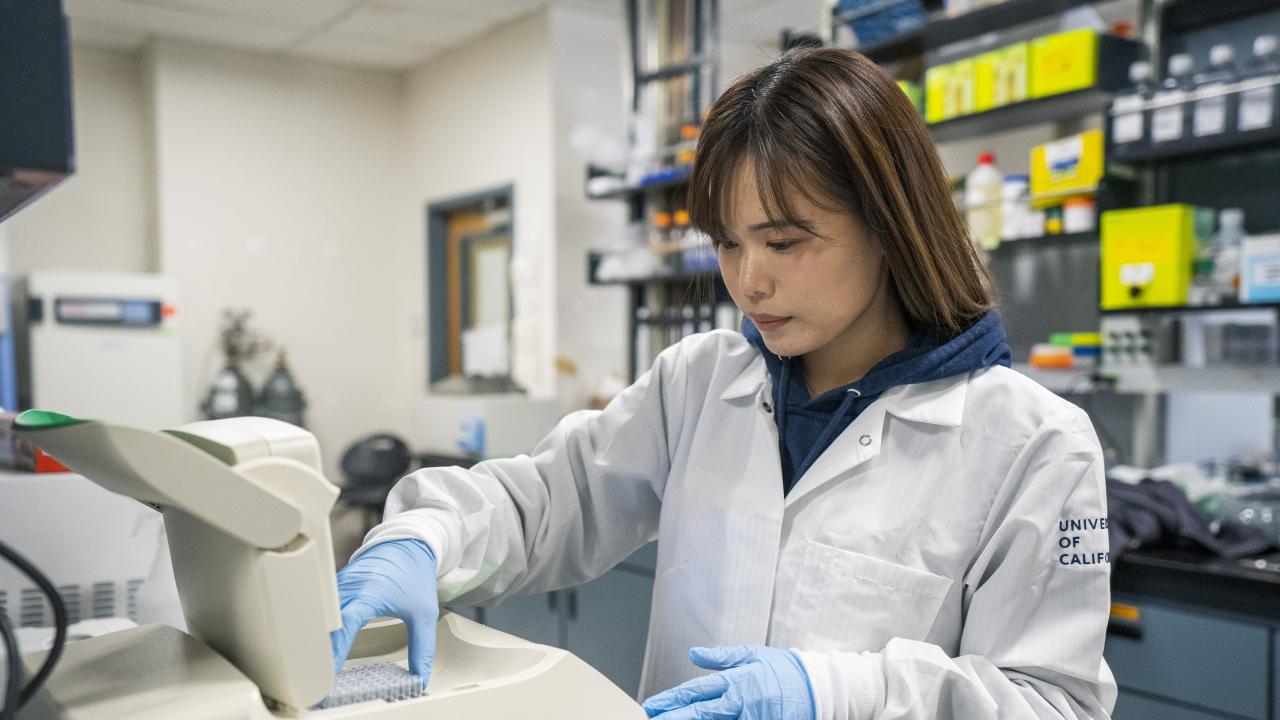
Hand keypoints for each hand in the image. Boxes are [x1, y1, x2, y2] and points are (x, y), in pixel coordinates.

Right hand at [329, 539, 438, 680]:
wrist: (409, 543)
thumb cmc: (414, 572)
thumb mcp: (424, 613)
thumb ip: (422, 647)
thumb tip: (420, 676)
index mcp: (370, 592)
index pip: (345, 623)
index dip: (335, 648)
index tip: (329, 671)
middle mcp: (350, 588)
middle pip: (326, 624)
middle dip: (320, 653)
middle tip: (318, 682)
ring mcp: (340, 586)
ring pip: (321, 617)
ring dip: (317, 642)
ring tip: (315, 671)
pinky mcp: (337, 587)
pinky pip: (323, 611)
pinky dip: (321, 630)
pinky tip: (320, 649)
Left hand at [642, 645, 814, 719]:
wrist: (818, 689)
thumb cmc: (783, 670)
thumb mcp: (753, 654)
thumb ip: (722, 657)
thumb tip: (694, 654)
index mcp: (736, 680)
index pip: (696, 692)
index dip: (672, 700)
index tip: (651, 706)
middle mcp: (740, 703)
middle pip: (700, 714)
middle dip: (674, 719)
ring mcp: (751, 719)